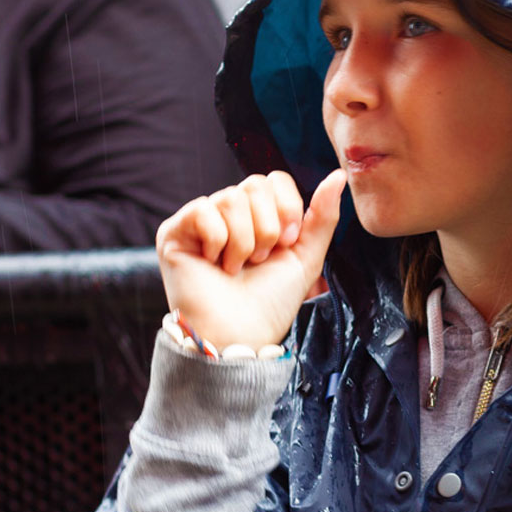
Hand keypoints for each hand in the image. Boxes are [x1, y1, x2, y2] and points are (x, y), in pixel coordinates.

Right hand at [156, 169, 345, 349]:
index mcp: (256, 215)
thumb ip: (323, 216)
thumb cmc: (270, 303)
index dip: (286, 208)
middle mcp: (226, 213)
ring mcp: (198, 221)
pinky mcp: (173, 232)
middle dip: (266, 228)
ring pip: (230, 198)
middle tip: (258, 261)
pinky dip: (217, 241)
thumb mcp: (305, 257)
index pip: (274, 179)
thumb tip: (338, 175)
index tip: (286, 244)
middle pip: (254, 184)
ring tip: (236, 268)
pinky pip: (202, 210)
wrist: (240, 335)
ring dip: (243, 241)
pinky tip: (213, 264)